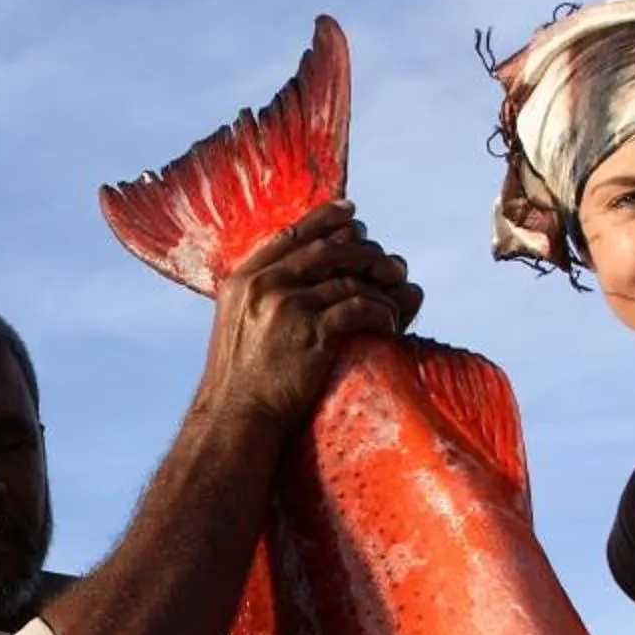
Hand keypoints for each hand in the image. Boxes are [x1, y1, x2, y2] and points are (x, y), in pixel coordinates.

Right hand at [195, 201, 417, 429]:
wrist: (236, 419)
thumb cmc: (241, 382)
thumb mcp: (238, 325)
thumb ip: (262, 296)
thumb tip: (300, 276)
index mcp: (244, 279)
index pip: (291, 234)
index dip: (326, 219)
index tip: (353, 214)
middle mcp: (264, 285)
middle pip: (327, 249)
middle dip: (365, 251)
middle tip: (389, 262)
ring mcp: (287, 307)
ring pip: (349, 278)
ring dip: (381, 284)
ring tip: (398, 296)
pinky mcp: (312, 334)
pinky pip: (360, 308)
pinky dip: (382, 312)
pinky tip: (390, 323)